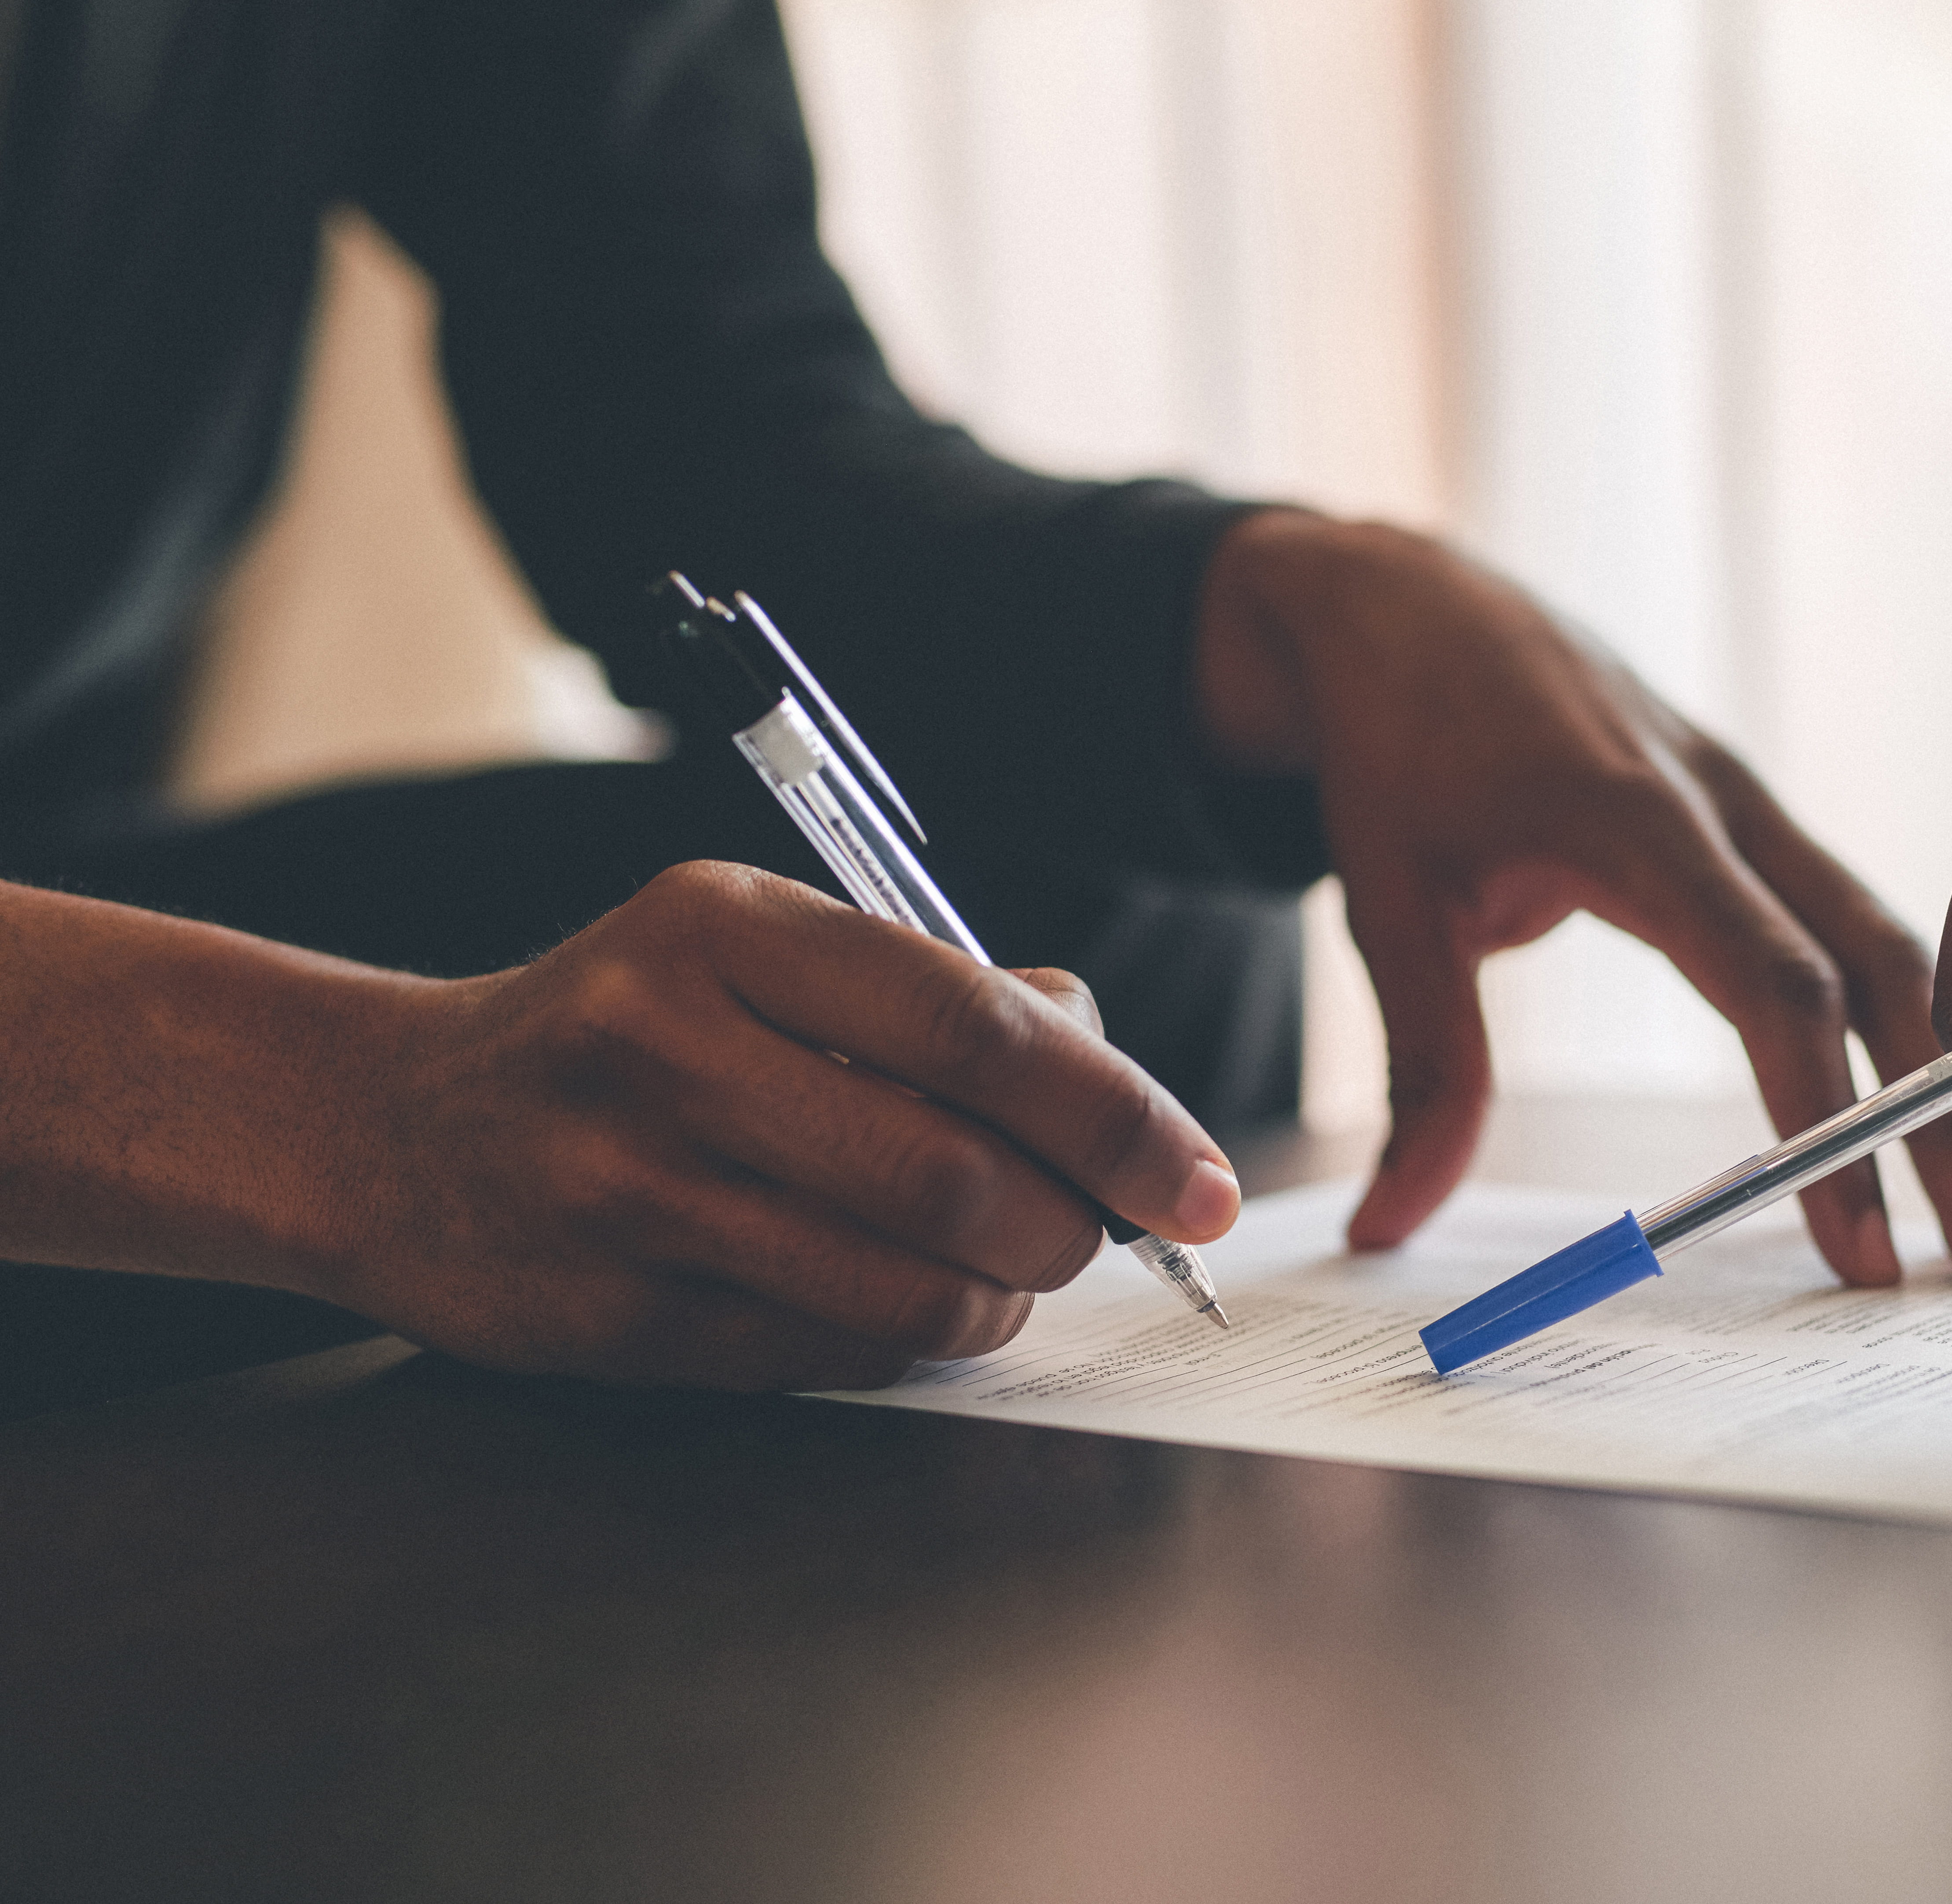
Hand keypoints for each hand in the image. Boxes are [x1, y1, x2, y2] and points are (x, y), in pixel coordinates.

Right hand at [314, 862, 1240, 1388]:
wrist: (387, 1129)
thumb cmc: (619, 1029)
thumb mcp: (752, 948)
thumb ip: (930, 990)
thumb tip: (1103, 1049)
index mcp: (722, 928)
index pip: (973, 1023)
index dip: (1117, 1111)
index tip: (1201, 1176)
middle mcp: (666, 1048)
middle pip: (956, 1171)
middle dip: (1073, 1223)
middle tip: (1105, 1230)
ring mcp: (630, 1191)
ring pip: (905, 1284)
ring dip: (1005, 1295)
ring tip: (1016, 1267)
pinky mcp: (616, 1316)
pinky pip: (831, 1352)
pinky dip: (912, 1340)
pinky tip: (911, 1300)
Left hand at [1198, 510, 1951, 1285]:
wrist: (1410, 606)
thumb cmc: (1396, 742)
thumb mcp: (1387, 903)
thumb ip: (1421, 1067)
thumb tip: (1387, 1225)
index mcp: (1636, 818)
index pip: (1774, 981)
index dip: (1825, 1115)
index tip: (1857, 1242)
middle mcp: (1722, 803)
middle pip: (1877, 967)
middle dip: (1941, 1118)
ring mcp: (1751, 801)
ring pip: (1889, 940)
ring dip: (1944, 1073)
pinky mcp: (1754, 813)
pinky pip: (1852, 914)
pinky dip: (1905, 1011)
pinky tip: (1934, 1102)